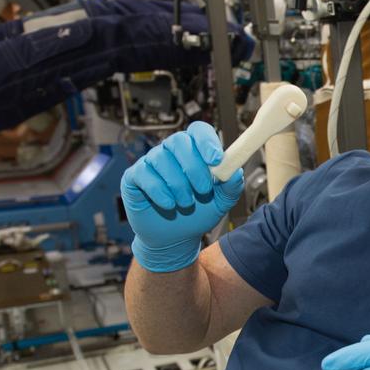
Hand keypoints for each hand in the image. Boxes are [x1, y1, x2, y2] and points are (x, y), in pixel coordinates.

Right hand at [120, 121, 243, 271]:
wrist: (174, 239)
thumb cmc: (197, 215)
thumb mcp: (220, 203)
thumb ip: (231, 186)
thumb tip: (236, 171)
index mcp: (194, 151)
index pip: (198, 131)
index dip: (207, 141)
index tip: (216, 159)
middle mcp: (170, 152)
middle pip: (178, 141)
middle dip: (193, 166)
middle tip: (203, 190)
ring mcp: (150, 163)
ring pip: (161, 158)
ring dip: (178, 184)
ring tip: (186, 203)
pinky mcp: (133, 177)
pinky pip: (144, 174)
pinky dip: (159, 191)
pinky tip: (168, 204)